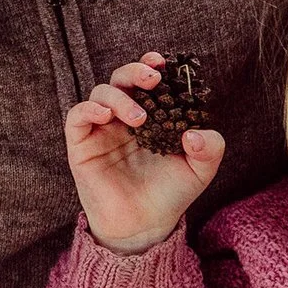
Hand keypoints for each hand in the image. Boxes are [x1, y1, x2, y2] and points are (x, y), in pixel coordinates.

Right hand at [65, 52, 225, 254]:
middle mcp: (124, 117)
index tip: (164, 61)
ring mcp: (101, 130)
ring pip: (100, 94)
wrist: (146, 226)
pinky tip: (106, 116)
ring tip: (140, 118)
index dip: (150, 65)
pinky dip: (89, 109)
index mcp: (151, 115)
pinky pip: (76, 117)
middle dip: (135, 71)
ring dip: (120, 98)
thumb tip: (194, 133)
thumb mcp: (200, 170)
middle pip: (120, 78)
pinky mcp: (81, 145)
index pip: (145, 80)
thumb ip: (210, 147)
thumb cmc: (171, 193)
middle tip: (153, 79)